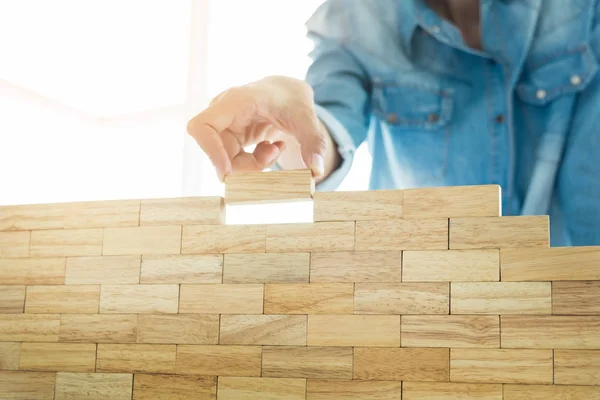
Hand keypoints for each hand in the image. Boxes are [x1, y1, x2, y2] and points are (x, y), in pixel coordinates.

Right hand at [187, 75, 326, 180]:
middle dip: (243, 165)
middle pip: (217, 152)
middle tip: (270, 157)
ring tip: (274, 150)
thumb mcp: (307, 117)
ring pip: (225, 159)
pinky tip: (271, 148)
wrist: (288, 92)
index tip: (228, 171)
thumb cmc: (292, 98)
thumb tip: (316, 170)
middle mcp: (223, 113)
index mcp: (235, 101)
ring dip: (251, 164)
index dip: (210, 151)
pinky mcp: (230, 137)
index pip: (202, 127)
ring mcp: (225, 126)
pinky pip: (233, 159)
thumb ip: (313, 142)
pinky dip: (253, 161)